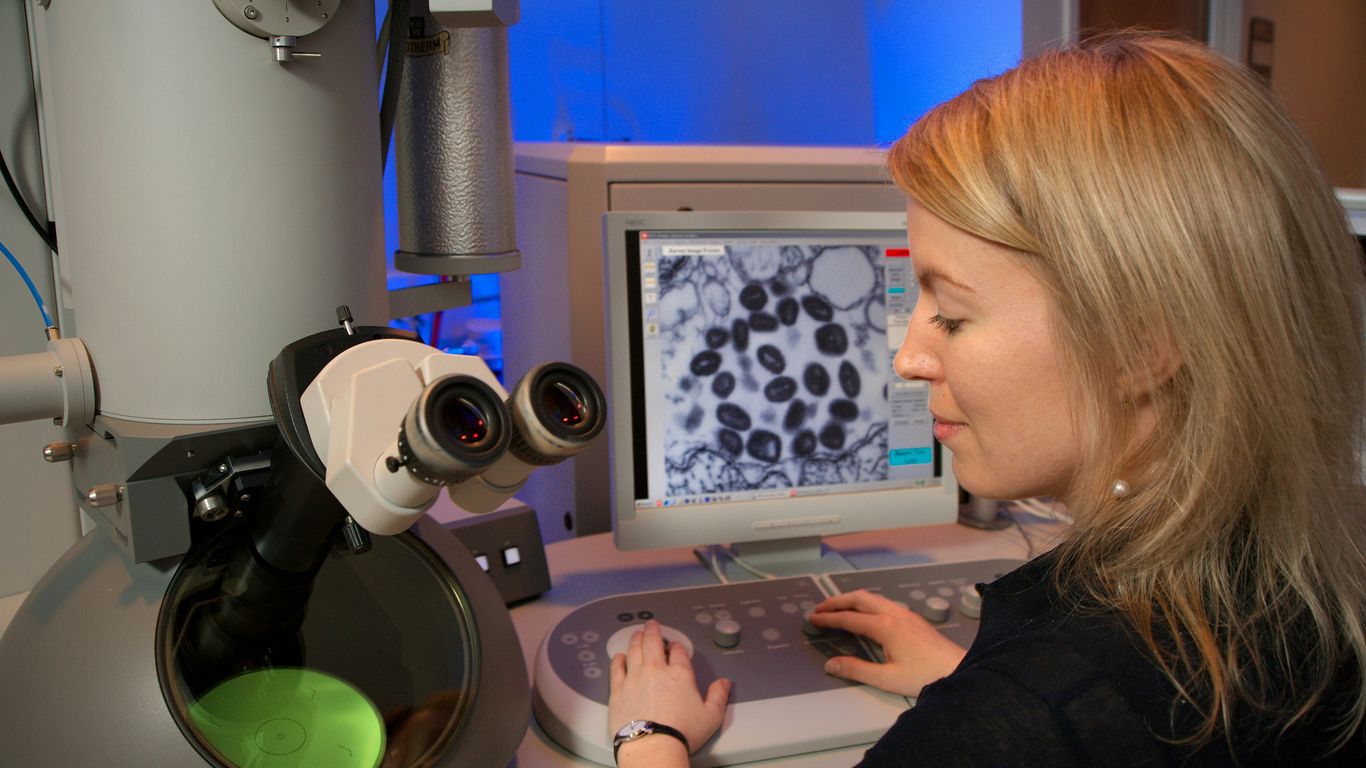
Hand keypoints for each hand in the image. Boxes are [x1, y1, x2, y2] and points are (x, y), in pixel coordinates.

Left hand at [608, 620, 730, 763]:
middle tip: (651, 625)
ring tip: (636, 634)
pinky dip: (618, 660)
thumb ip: (719, 696)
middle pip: (652, 643)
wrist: (653, 745)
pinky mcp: (618, 690)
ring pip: (634, 651)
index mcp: (679, 674)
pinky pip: (616, 669)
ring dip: (636, 640)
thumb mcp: (710, 716)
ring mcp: (634, 678)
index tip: (675, 647)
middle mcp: (655, 670)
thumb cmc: (682, 732)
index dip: (676, 647)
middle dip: (653, 631)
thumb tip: (724, 683)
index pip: (678, 652)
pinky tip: (619, 656)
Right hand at [808, 589, 966, 697]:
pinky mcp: (914, 619)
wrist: (959, 670)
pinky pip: (884, 603)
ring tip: (840, 607)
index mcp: (885, 627)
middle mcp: (895, 614)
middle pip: (860, 598)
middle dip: (837, 600)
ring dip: (853, 599)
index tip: (813, 618)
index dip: (828, 618)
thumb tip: (832, 665)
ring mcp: (906, 614)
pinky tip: (868, 614)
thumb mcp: (887, 678)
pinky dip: (867, 603)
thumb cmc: (927, 675)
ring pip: (873, 598)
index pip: (849, 618)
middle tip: (821, 607)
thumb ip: (857, 670)